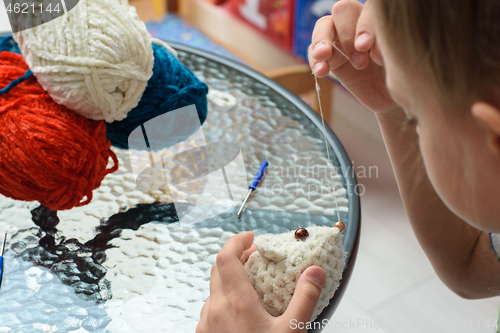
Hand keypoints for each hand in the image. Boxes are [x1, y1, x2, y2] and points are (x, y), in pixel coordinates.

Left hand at [197, 232, 325, 332]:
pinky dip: (224, 299)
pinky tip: (242, 312)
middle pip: (217, 269)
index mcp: (234, 303)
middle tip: (256, 257)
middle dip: (236, 257)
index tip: (251, 237)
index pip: (226, 257)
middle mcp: (214, 309)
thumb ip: (305, 299)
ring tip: (252, 285)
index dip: (237, 241)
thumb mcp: (292, 332)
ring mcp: (205, 324)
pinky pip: (211, 309)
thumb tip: (315, 272)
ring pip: (213, 290)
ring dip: (230, 280)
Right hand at [308, 0, 397, 112]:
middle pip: (342, 11)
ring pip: (323, 26)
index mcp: (378, 19)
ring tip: (325, 58)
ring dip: (322, 41)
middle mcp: (359, 23)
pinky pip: (314, 51)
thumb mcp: (400, 59)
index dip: (364, 25)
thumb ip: (384, 46)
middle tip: (358, 61)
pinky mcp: (331, 58)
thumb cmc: (401, 73)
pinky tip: (322, 71)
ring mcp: (342, 40)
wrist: (394, 99)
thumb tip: (366, 45)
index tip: (366, 48)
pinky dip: (315, 60)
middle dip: (346, 34)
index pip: (367, 9)